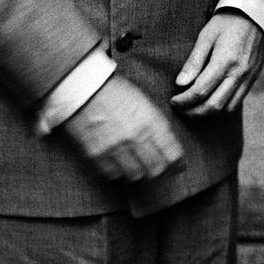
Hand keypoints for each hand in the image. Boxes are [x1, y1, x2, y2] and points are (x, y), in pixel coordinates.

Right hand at [62, 74, 185, 183]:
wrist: (84, 88)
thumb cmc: (117, 92)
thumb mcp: (145, 103)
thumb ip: (158, 125)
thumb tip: (168, 145)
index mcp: (151, 121)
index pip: (172, 153)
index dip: (177, 163)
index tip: (178, 166)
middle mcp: (135, 137)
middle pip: (156, 170)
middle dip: (160, 171)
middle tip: (158, 169)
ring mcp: (115, 148)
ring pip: (135, 175)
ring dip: (139, 172)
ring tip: (137, 165)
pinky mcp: (96, 155)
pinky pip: (113, 174)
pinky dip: (118, 172)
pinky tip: (118, 162)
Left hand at [170, 11, 263, 114]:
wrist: (255, 13)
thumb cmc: (227, 22)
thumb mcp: (206, 36)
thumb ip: (194, 61)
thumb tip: (180, 83)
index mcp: (225, 60)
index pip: (200, 91)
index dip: (184, 100)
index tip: (173, 100)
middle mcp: (239, 72)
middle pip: (213, 105)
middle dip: (193, 112)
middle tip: (180, 109)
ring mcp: (248, 77)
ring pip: (226, 108)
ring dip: (208, 113)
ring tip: (194, 108)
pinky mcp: (253, 79)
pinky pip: (237, 102)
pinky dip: (222, 107)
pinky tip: (211, 100)